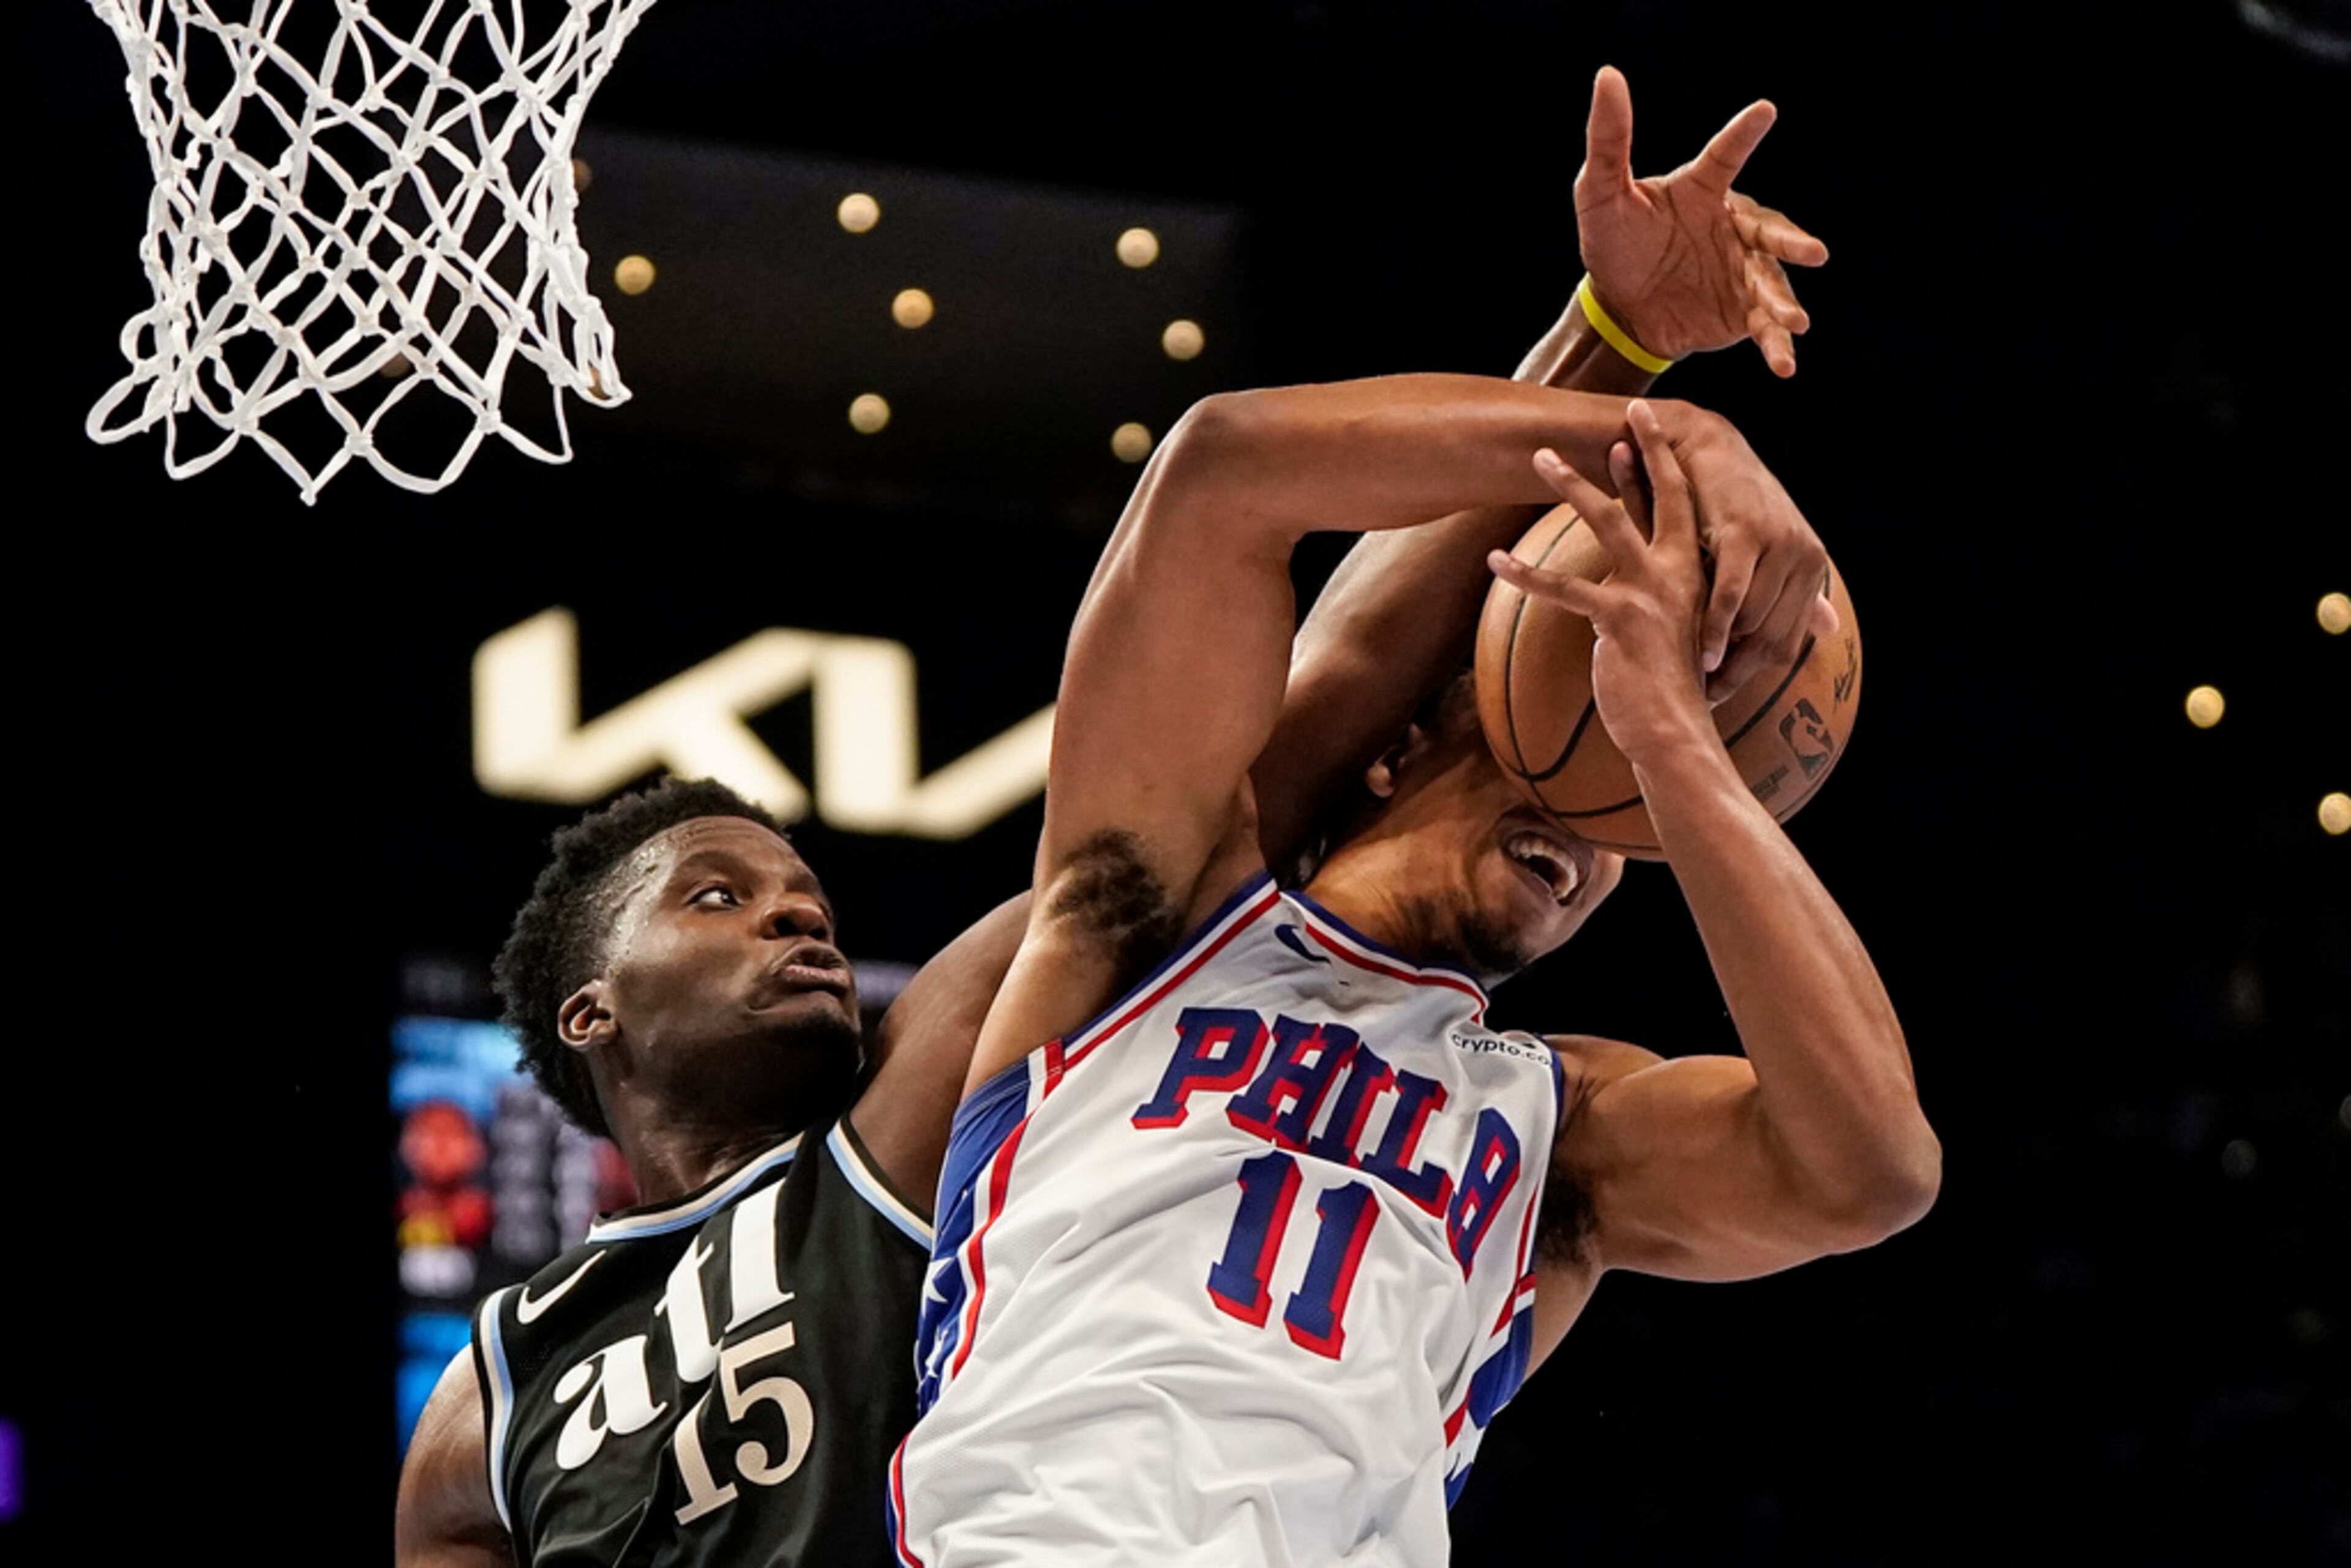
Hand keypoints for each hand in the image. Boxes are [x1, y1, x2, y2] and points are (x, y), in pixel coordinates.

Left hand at [1487, 403, 1714, 763]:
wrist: (1677, 732)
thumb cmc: (1673, 690)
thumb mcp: (1676, 637)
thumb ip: (1663, 607)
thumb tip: (1637, 601)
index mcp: (1693, 573)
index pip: (1681, 503)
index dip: (1662, 462)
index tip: (1643, 425)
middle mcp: (1677, 573)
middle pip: (1654, 497)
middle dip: (1637, 450)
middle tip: (1618, 413)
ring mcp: (1650, 592)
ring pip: (1607, 523)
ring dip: (1571, 485)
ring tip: (1539, 456)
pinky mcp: (1620, 620)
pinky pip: (1565, 589)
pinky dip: (1527, 574)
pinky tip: (1496, 560)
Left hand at [1575, 66, 1827, 375]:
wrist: (1618, 309)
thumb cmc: (1612, 244)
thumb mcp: (1599, 193)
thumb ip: (1609, 139)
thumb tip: (1608, 75)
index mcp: (1701, 192)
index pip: (1724, 157)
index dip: (1742, 135)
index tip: (1764, 110)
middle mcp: (1731, 227)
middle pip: (1768, 229)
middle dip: (1791, 241)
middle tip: (1814, 253)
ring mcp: (1741, 270)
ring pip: (1771, 282)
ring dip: (1785, 302)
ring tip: (1797, 323)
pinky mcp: (1742, 312)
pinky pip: (1764, 326)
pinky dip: (1775, 344)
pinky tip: (1783, 363)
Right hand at [1661, 406, 1837, 700]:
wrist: (1701, 448)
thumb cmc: (1723, 506)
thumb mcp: (1764, 552)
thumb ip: (1798, 593)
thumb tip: (1830, 627)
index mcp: (1810, 565)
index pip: (1786, 641)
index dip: (1752, 675)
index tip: (1718, 695)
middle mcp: (1804, 556)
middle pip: (1772, 639)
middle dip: (1737, 674)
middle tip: (1704, 695)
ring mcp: (1779, 544)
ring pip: (1754, 623)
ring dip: (1725, 654)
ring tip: (1695, 675)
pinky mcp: (1747, 535)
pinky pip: (1734, 598)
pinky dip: (1718, 630)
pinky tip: (1704, 653)